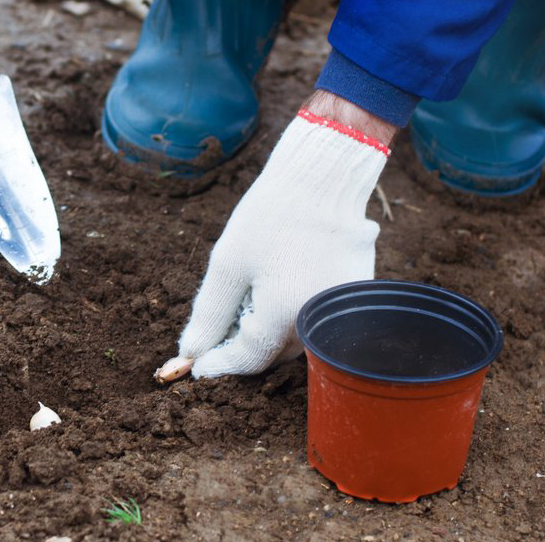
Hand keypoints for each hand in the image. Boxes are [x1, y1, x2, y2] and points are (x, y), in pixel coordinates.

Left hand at [172, 93, 392, 378]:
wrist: (324, 177)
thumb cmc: (271, 215)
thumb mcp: (228, 263)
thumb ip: (209, 314)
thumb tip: (191, 353)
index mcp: (286, 315)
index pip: (249, 360)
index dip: (219, 365)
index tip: (196, 366)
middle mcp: (319, 321)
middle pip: (273, 356)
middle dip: (241, 350)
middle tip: (215, 333)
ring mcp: (340, 309)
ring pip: (296, 341)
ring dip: (267, 336)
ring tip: (244, 305)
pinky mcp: (353, 296)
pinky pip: (315, 320)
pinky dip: (291, 316)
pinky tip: (275, 289)